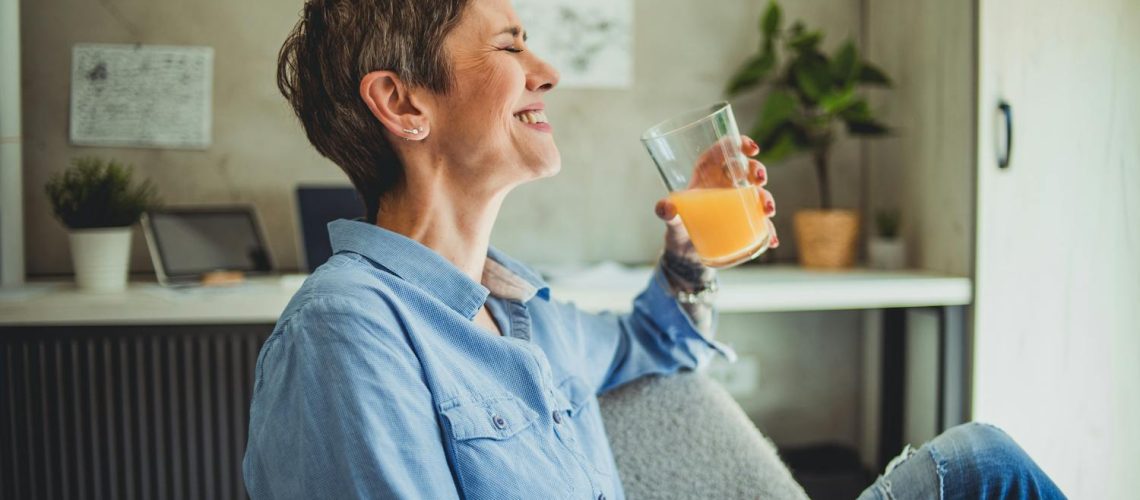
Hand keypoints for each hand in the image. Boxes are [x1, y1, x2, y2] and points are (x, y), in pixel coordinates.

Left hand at [653, 135, 779, 259]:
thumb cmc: (678, 229)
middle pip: (746, 168)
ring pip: (758, 192)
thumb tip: (665, 207)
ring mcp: (737, 203)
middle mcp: (725, 184)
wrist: (686, 255)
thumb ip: (666, 214)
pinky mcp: (744, 221)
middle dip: (757, 170)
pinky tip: (772, 239)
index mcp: (707, 173)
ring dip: (766, 198)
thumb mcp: (671, 221)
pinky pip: (760, 223)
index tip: (751, 149)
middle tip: (760, 180)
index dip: (739, 143)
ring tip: (768, 212)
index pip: (724, 150)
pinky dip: (768, 231)